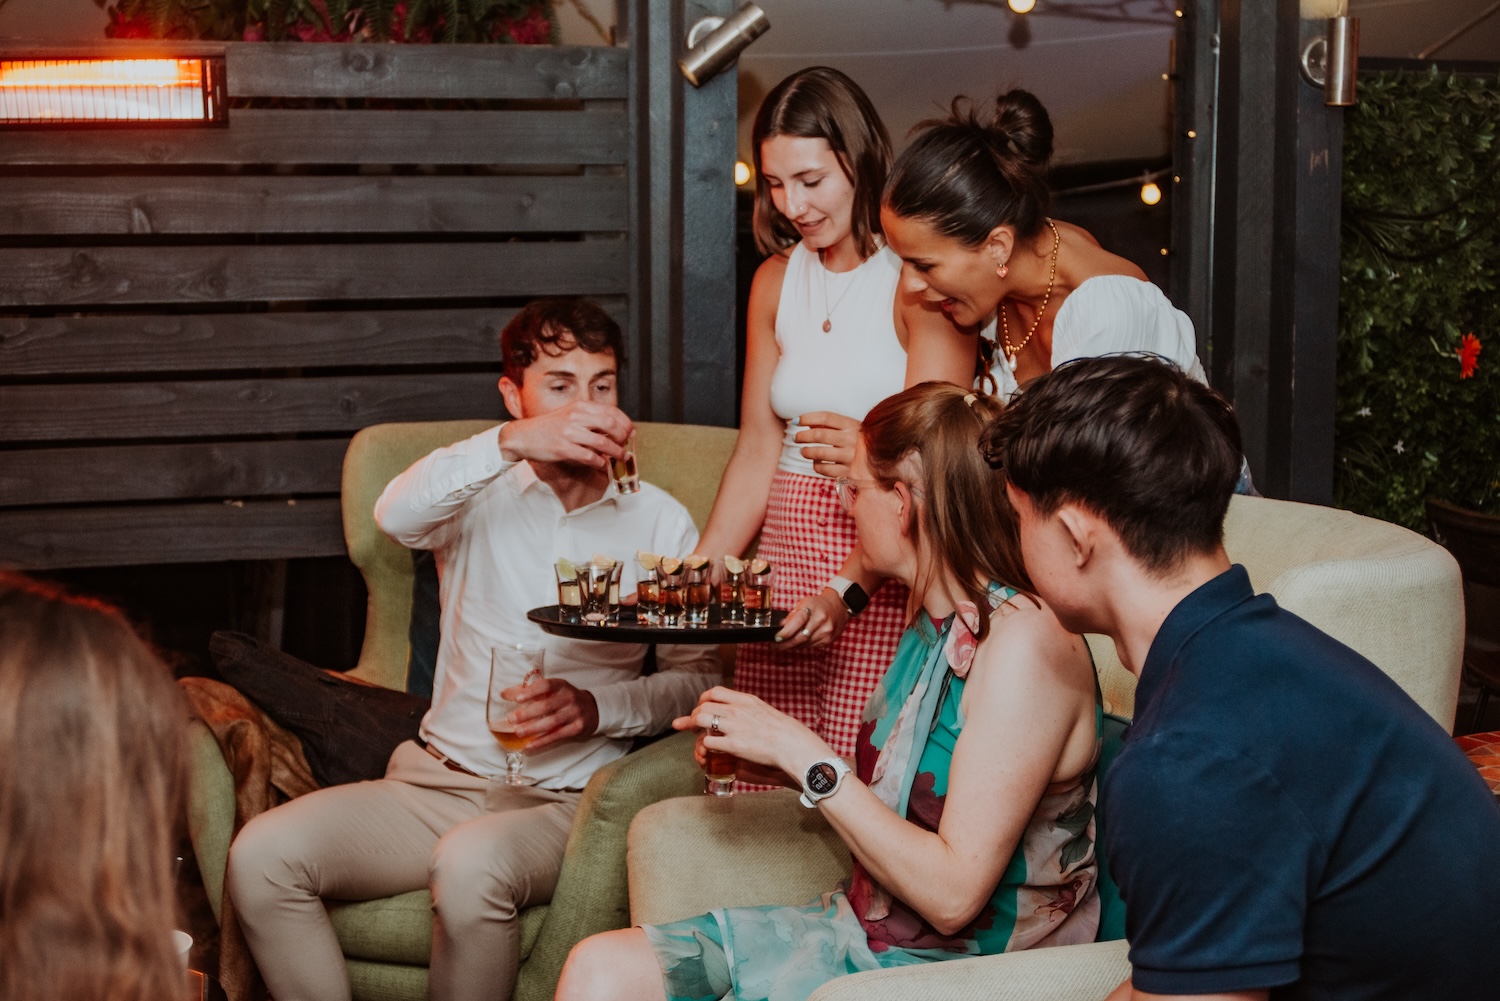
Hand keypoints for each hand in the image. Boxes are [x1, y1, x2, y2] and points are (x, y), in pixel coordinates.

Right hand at [498, 402, 631, 469]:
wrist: (523, 436)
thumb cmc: (548, 427)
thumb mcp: (569, 415)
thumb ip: (589, 419)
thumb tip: (612, 429)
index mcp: (580, 407)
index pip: (611, 411)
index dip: (625, 422)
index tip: (631, 432)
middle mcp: (576, 417)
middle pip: (610, 424)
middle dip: (623, 436)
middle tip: (626, 445)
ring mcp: (569, 433)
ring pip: (602, 442)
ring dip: (616, 452)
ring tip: (621, 457)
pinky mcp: (563, 448)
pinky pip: (589, 456)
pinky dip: (599, 462)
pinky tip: (602, 464)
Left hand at [500, 677, 599, 750]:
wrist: (594, 709)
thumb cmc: (565, 699)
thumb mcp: (552, 691)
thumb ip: (528, 691)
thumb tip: (504, 694)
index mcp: (561, 686)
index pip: (546, 686)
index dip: (532, 692)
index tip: (518, 699)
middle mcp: (570, 698)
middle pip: (547, 706)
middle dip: (528, 713)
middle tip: (512, 719)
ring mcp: (575, 713)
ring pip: (552, 722)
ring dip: (533, 728)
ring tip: (517, 732)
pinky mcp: (578, 728)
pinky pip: (558, 736)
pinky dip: (542, 741)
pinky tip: (530, 745)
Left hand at [674, 686, 829, 777]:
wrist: (792, 745)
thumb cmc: (782, 730)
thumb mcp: (763, 709)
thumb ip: (747, 707)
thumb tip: (736, 708)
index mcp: (745, 700)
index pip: (715, 692)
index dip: (704, 699)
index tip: (702, 706)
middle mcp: (737, 710)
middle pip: (704, 705)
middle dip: (694, 715)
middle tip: (693, 724)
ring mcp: (734, 727)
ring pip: (700, 720)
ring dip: (695, 727)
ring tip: (696, 735)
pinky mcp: (733, 745)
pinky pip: (708, 741)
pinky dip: (705, 744)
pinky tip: (709, 748)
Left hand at [774, 589, 848, 648]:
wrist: (839, 607)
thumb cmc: (818, 605)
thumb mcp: (803, 603)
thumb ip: (792, 615)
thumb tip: (780, 627)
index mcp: (812, 607)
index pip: (798, 621)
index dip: (786, 632)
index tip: (776, 638)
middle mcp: (821, 619)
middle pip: (800, 637)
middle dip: (785, 643)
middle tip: (775, 645)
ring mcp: (826, 631)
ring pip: (805, 644)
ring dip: (792, 646)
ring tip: (782, 645)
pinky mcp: (828, 640)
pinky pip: (810, 646)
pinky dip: (801, 646)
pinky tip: (795, 644)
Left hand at [795, 411, 861, 478]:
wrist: (883, 458)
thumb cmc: (860, 440)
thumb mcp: (849, 427)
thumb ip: (828, 424)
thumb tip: (804, 422)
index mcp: (851, 425)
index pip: (826, 417)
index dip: (808, 418)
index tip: (796, 421)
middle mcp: (851, 439)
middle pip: (819, 435)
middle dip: (803, 436)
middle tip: (796, 438)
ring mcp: (850, 456)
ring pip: (820, 453)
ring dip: (807, 452)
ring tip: (803, 451)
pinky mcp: (849, 472)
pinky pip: (825, 470)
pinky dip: (816, 466)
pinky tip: (816, 463)